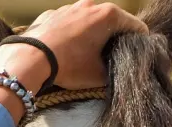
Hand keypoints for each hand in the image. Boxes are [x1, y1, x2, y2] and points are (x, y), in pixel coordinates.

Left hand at [0, 0, 148, 92]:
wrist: (31, 58)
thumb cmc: (69, 65)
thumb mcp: (98, 75)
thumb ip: (114, 70)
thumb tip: (118, 70)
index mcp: (108, 15)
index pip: (136, 27)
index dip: (140, 43)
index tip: (136, 56)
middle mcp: (90, 5)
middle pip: (112, 20)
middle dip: (114, 37)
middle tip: (111, 57)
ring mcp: (69, 7)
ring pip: (89, 20)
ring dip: (92, 34)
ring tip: (86, 54)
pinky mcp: (51, 14)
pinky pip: (68, 23)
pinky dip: (71, 33)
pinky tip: (65, 49)